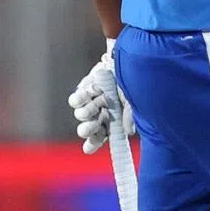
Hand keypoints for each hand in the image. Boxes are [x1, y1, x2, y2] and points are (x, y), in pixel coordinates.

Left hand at [67, 40, 133, 154]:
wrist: (125, 61)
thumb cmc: (133, 83)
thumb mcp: (134, 101)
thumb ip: (130, 117)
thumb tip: (128, 132)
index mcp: (111, 122)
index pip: (99, 138)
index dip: (92, 144)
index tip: (87, 149)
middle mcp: (98, 115)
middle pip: (86, 129)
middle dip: (88, 129)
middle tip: (93, 125)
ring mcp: (89, 103)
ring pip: (80, 115)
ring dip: (89, 110)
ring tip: (101, 101)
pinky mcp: (82, 91)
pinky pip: (75, 100)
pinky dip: (82, 98)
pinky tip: (92, 92)